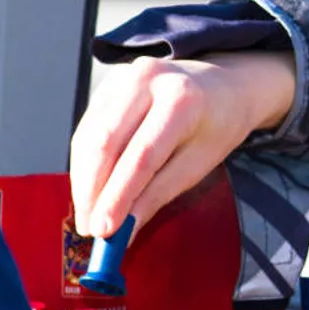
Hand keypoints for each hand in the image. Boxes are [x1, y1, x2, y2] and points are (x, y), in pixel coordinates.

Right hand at [70, 50, 295, 237]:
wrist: (223, 84)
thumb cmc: (217, 126)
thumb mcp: (201, 162)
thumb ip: (160, 193)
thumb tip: (123, 231)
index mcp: (182, 100)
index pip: (141, 155)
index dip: (118, 196)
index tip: (103, 230)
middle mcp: (147, 80)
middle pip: (105, 144)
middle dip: (93, 192)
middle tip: (90, 229)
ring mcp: (123, 78)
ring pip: (89, 138)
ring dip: (84, 182)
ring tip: (89, 215)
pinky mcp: (109, 84)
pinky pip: (88, 130)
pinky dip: (86, 164)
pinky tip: (91, 189)